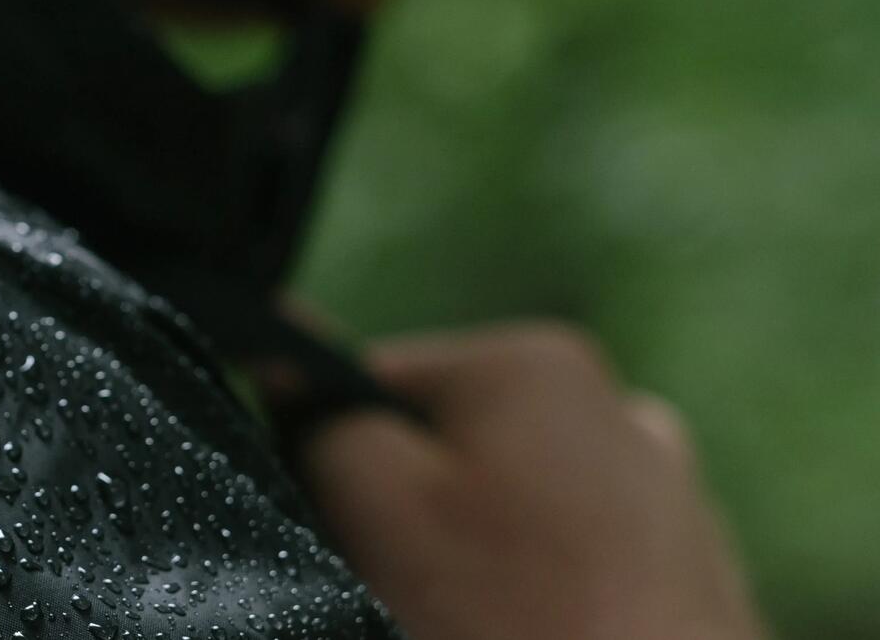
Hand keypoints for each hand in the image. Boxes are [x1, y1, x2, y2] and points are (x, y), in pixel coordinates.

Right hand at [295, 322, 766, 639]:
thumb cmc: (507, 624)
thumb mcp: (372, 503)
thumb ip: (320, 418)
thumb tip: (287, 366)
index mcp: (535, 365)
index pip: (370, 386)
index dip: (332, 460)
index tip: (344, 532)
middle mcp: (619, 414)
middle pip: (448, 454)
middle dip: (415, 519)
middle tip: (407, 593)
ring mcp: (671, 507)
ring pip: (511, 525)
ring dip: (477, 573)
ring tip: (472, 629)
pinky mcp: (692, 595)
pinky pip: (574, 582)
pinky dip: (542, 613)